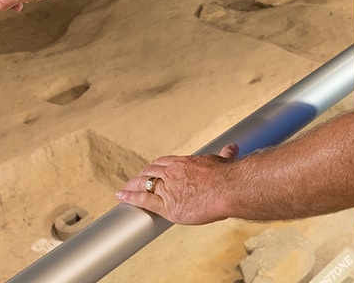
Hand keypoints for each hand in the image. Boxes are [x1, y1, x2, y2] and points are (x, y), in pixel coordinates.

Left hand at [116, 144, 239, 224]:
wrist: (228, 189)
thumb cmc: (228, 176)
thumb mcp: (224, 160)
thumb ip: (225, 155)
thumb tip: (232, 148)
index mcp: (184, 163)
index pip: (164, 162)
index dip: (156, 167)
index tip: (153, 170)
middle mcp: (172, 173)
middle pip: (150, 171)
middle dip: (141, 176)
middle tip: (136, 180)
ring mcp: (167, 189)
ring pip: (144, 184)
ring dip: (132, 186)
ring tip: (125, 189)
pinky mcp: (166, 206)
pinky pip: (143, 200)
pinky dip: (130, 197)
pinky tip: (121, 196)